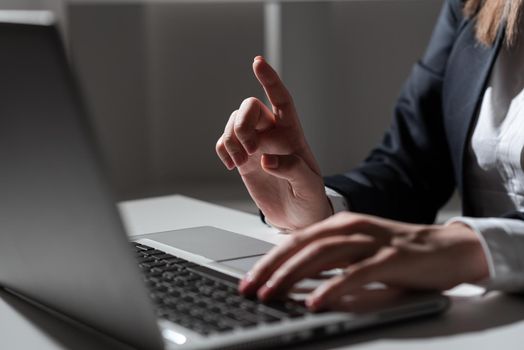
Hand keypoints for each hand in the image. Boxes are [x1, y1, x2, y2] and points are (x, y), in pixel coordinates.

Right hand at [215, 56, 331, 230]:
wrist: (298, 217)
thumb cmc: (309, 198)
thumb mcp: (309, 186)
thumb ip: (292, 170)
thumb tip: (267, 160)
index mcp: (293, 134)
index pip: (281, 99)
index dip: (270, 80)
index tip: (257, 62)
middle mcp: (272, 134)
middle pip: (250, 108)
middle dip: (242, 124)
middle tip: (248, 151)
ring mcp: (255, 145)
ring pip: (234, 123)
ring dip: (231, 139)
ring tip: (239, 162)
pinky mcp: (243, 159)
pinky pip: (225, 143)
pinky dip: (223, 149)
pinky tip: (231, 165)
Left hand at [239, 212, 488, 310]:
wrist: (447, 248)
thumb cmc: (398, 254)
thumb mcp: (356, 254)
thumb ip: (327, 263)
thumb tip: (294, 280)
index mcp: (338, 225)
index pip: (294, 242)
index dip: (268, 262)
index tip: (247, 281)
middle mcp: (351, 227)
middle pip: (302, 246)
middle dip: (271, 269)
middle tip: (249, 290)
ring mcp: (371, 241)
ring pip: (322, 255)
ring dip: (292, 276)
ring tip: (272, 295)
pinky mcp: (392, 258)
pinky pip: (356, 273)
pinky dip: (333, 287)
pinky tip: (315, 302)